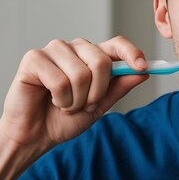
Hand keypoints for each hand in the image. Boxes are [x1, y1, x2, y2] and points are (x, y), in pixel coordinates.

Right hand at [0, 36, 148, 150]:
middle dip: (97, 92)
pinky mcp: (34, 58)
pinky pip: (59, 81)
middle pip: (101, 61)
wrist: (35, 135)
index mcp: (92, 56)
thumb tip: (143, 73)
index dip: (132, 53)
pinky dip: (60, 99)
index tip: (144, 68)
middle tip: (86, 105)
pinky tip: (51, 100)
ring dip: (76, 100)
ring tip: (65, 104)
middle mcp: (75, 48)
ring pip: (81, 74)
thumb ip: (119, 87)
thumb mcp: (100, 105)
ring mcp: (54, 50)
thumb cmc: (65, 119)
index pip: (117, 44)